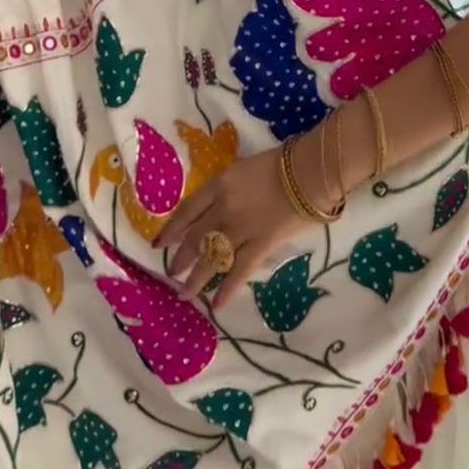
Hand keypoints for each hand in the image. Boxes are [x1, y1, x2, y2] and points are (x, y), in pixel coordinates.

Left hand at [156, 145, 309, 309]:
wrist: (309, 172)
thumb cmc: (282, 163)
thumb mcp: (245, 168)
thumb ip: (230, 188)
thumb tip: (220, 206)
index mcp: (220, 185)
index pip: (187, 210)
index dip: (171, 229)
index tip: (160, 243)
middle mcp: (223, 208)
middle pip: (195, 237)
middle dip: (181, 258)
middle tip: (172, 273)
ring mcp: (241, 229)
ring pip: (212, 258)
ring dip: (196, 279)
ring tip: (185, 294)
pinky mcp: (261, 245)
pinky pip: (240, 271)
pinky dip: (228, 289)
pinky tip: (217, 305)